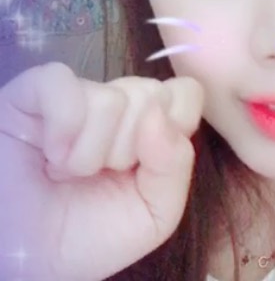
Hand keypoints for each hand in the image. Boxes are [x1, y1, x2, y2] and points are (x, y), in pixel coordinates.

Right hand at [0, 62, 203, 280]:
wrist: (20, 258)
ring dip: (91, 152)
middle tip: (101, 173)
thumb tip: (159, 115)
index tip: (150, 160)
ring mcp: (80, 93)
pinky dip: (62, 129)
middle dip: (129, 150)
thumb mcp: (153, 214)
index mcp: (152, 127)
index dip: (176, 122)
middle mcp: (120, 103)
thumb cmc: (88, 235)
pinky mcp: (36, 90)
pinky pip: (63, 84)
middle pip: (153, 95)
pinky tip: (49, 152)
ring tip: (69, 171)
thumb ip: (174, 167)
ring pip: (112, 99)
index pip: (186, 92)